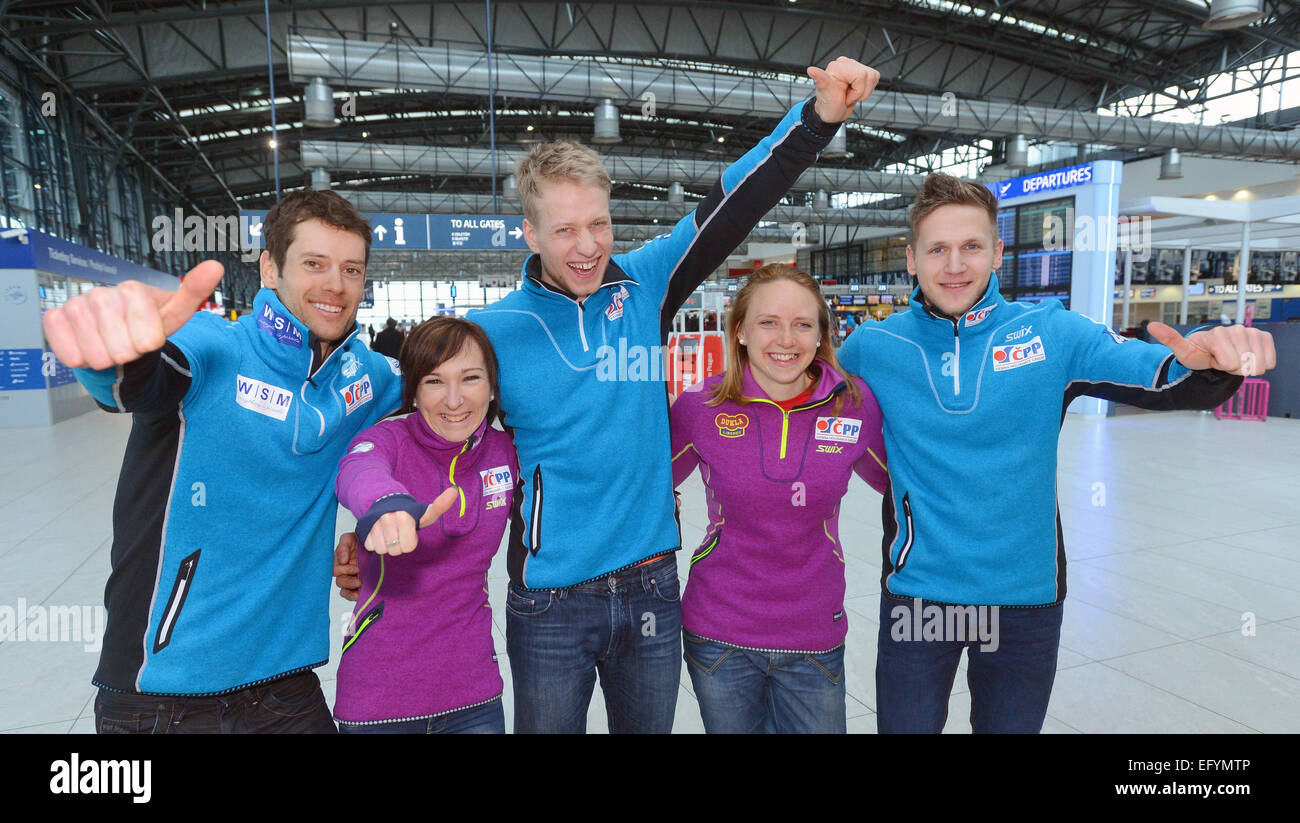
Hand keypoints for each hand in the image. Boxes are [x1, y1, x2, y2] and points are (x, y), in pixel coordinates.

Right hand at [42, 260, 224, 369]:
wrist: (117, 337)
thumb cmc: (146, 325)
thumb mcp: (173, 314)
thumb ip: (193, 293)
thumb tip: (216, 266)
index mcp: (132, 290)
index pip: (147, 337)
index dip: (148, 345)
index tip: (148, 340)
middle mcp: (101, 293)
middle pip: (121, 349)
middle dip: (128, 356)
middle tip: (128, 347)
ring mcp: (75, 305)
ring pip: (96, 354)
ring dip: (106, 360)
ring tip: (110, 349)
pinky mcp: (55, 319)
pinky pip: (68, 353)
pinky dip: (81, 359)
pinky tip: (88, 349)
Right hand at [333, 533, 360, 601]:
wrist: (377, 542)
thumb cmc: (361, 540)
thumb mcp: (350, 539)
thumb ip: (343, 547)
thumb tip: (342, 561)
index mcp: (340, 562)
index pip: (335, 570)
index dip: (344, 571)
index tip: (356, 568)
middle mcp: (345, 572)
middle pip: (340, 581)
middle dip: (348, 581)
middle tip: (359, 580)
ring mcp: (352, 579)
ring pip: (344, 590)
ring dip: (351, 590)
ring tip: (360, 586)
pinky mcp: (360, 585)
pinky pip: (352, 595)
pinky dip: (353, 597)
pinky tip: (359, 595)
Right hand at [362, 487, 460, 555]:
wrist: (382, 502)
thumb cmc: (407, 512)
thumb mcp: (423, 512)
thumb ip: (440, 505)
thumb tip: (455, 490)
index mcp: (405, 515)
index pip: (409, 545)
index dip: (413, 539)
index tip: (425, 514)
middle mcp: (388, 519)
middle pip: (398, 551)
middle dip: (400, 544)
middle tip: (400, 533)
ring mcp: (374, 524)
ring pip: (383, 550)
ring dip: (388, 545)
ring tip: (390, 532)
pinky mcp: (363, 528)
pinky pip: (371, 547)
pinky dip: (375, 543)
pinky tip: (379, 532)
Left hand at [808, 57, 879, 122]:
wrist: (832, 112)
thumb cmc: (828, 104)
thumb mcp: (825, 94)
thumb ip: (821, 80)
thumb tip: (811, 70)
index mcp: (837, 66)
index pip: (860, 75)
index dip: (856, 91)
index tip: (844, 95)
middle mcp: (845, 63)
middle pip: (868, 75)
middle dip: (860, 92)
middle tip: (847, 96)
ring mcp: (854, 66)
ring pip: (873, 76)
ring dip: (863, 92)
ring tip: (850, 94)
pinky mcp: (862, 71)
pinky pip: (875, 78)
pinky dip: (867, 89)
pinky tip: (856, 92)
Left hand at [1148, 322, 1276, 376]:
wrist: (1214, 352)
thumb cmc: (1199, 353)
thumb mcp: (1184, 351)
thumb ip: (1170, 339)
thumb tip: (1151, 325)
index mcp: (1216, 334)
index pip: (1230, 362)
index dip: (1222, 365)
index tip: (1214, 359)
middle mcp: (1234, 329)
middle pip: (1245, 364)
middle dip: (1234, 367)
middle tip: (1223, 359)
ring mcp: (1250, 332)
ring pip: (1258, 363)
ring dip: (1247, 366)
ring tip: (1233, 358)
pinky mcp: (1263, 336)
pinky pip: (1270, 359)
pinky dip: (1262, 363)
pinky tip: (1249, 357)